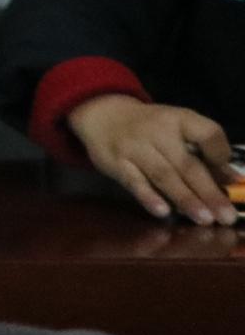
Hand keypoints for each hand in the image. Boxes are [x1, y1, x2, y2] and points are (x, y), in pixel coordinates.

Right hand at [67, 94, 235, 225]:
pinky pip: (134, 182)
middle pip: (187, 164)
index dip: (220, 154)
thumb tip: (233, 181)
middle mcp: (157, 132)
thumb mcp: (178, 130)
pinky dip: (149, 197)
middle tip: (227, 216)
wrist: (103, 115)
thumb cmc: (151, 127)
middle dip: (209, 192)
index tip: (231, 178)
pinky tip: (163, 212)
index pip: (206, 133)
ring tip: (205, 219)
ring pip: (164, 176)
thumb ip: (204, 154)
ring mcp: (135, 147)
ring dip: (186, 199)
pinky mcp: (116, 163)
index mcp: (178, 119)